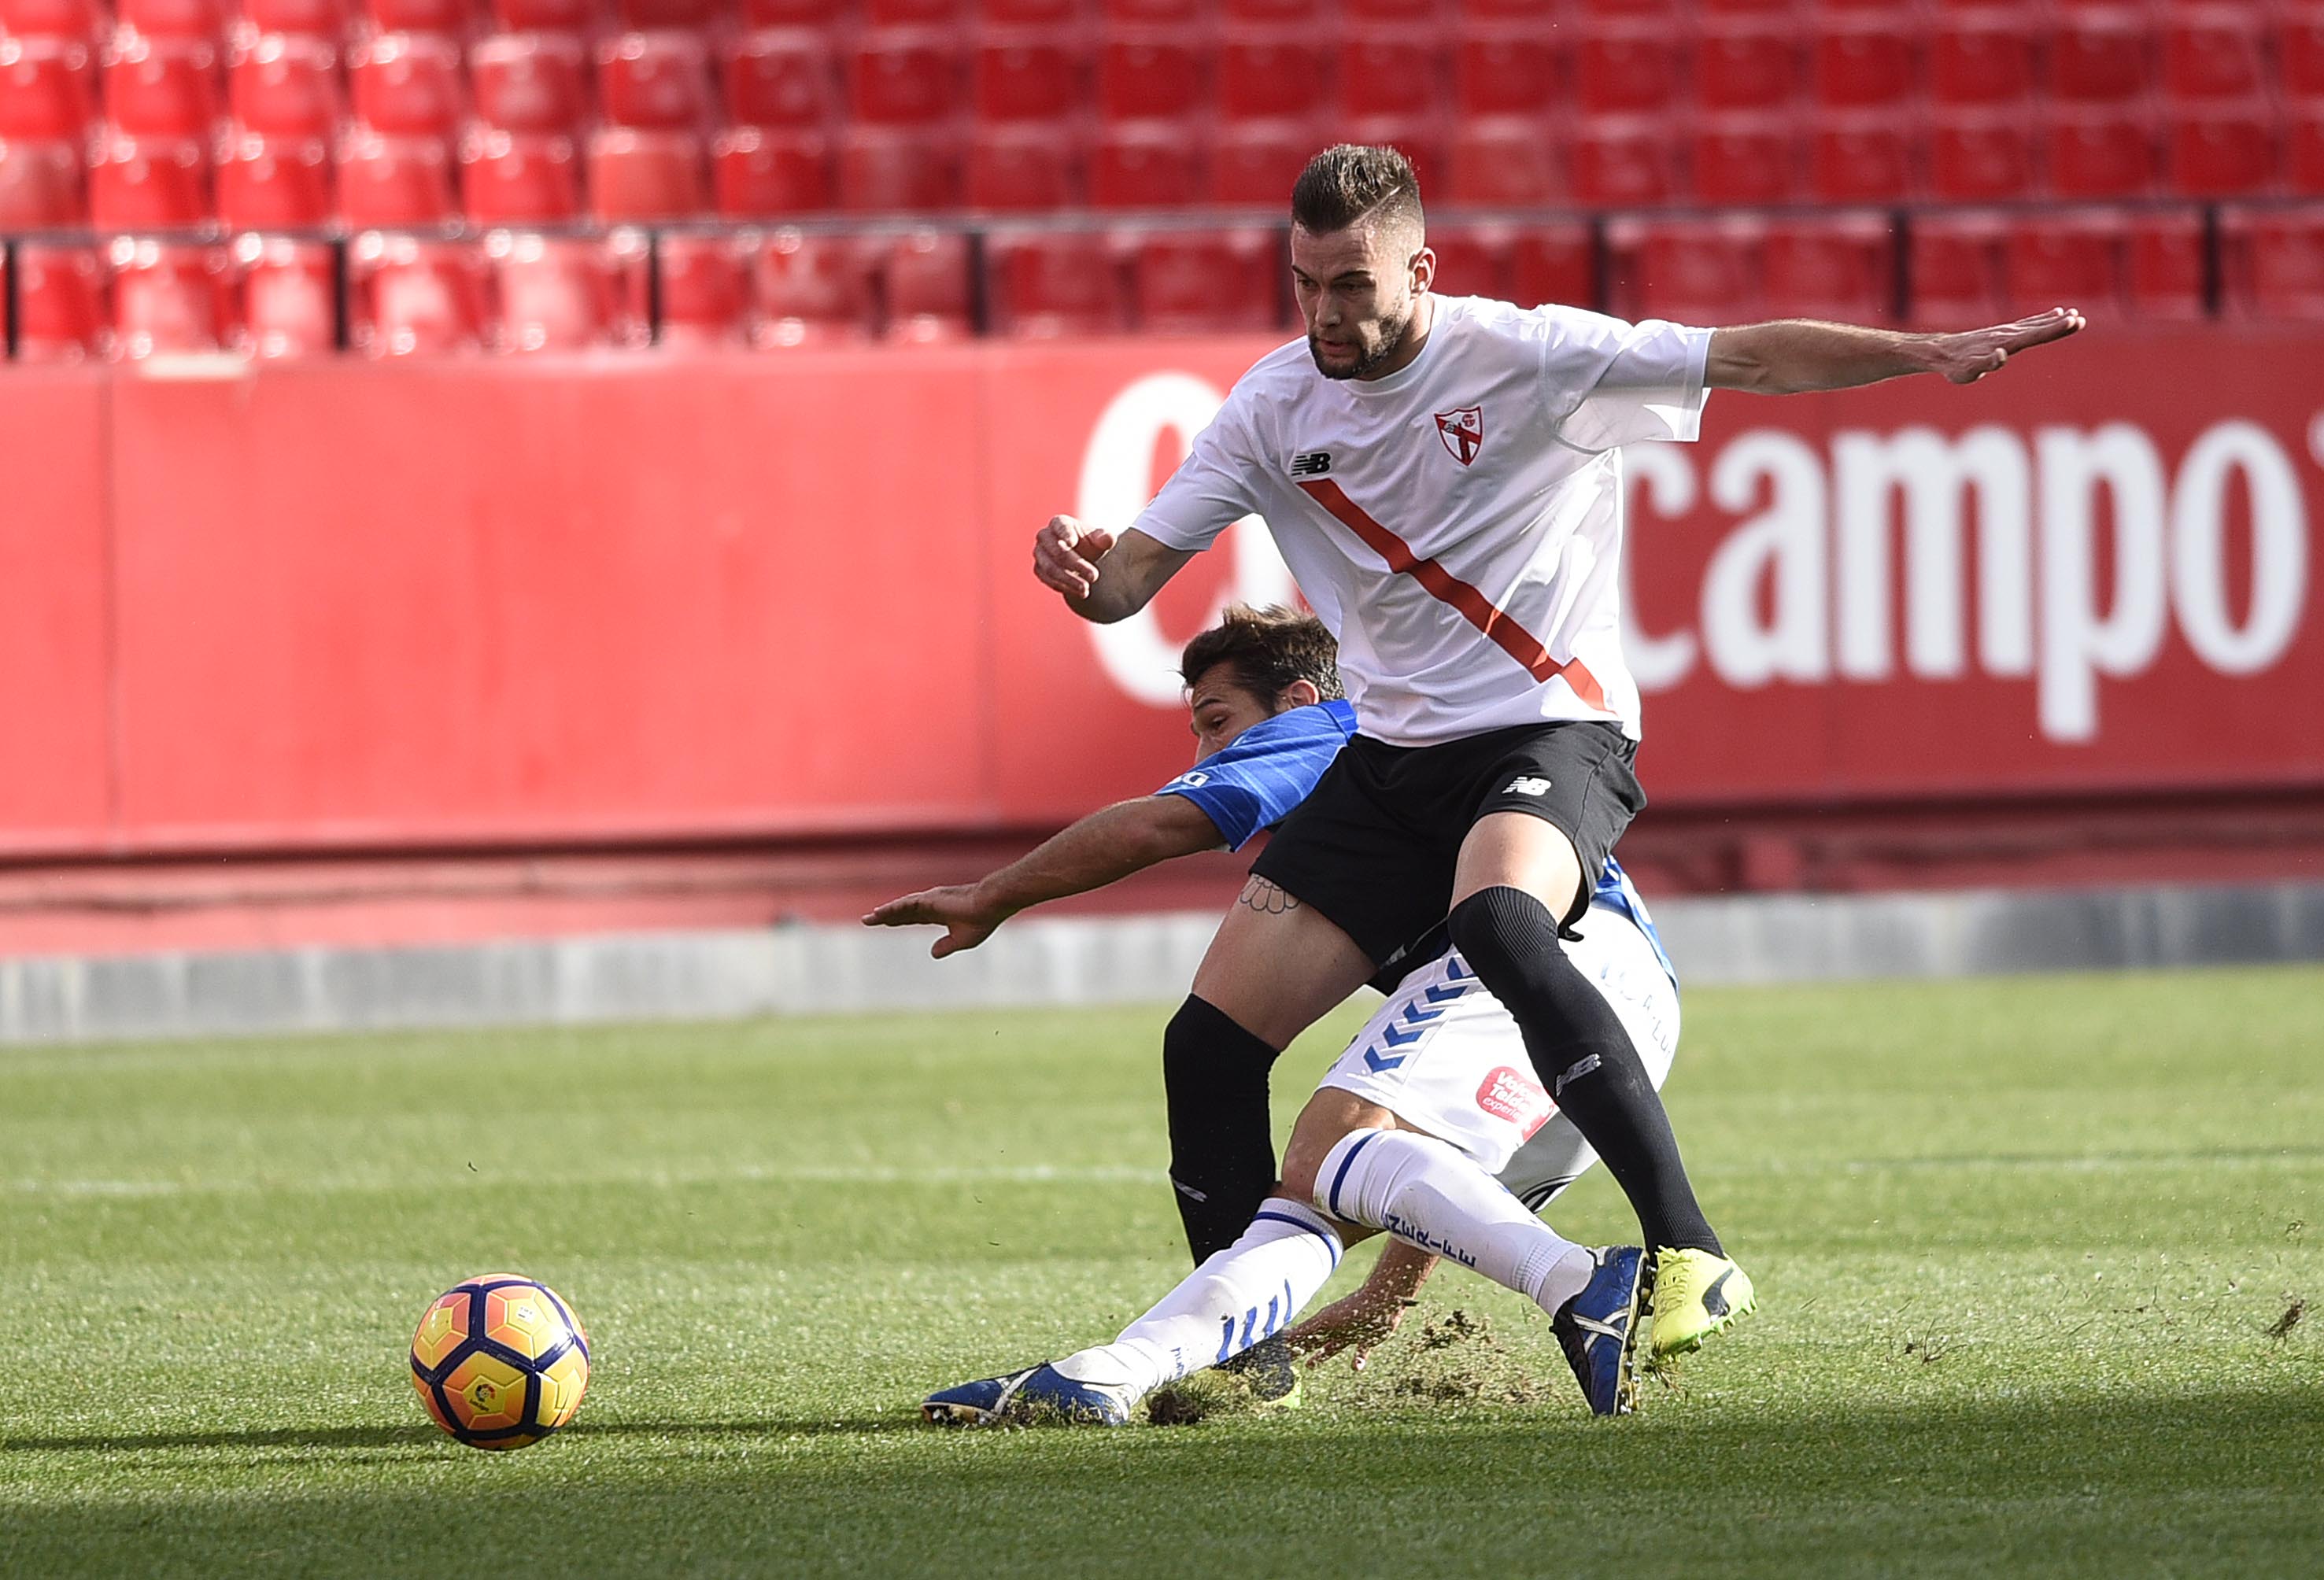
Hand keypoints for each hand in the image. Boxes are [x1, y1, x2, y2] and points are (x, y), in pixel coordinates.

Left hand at [861, 884, 1006, 957]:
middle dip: (886, 916)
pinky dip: (892, 909)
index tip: (885, 923)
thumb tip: (932, 953)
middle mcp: (931, 905)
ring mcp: (929, 901)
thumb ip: (946, 946)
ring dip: (884, 913)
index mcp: (938, 914)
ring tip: (868, 919)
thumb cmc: (981, 921)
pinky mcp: (929, 900)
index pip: (912, 917)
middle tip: (868, 920)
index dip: (898, 920)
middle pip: (903, 912)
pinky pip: (906, 905)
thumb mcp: (962, 940)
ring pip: (901, 907)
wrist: (990, 906)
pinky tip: (879, 913)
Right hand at [1033, 515, 1115, 601]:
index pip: (1060, 526)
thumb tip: (1108, 538)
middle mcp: (1045, 536)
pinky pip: (1048, 579)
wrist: (1083, 559)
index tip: (1073, 542)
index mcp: (1059, 522)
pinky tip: (1079, 593)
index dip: (1065, 533)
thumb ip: (1105, 537)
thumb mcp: (1101, 540)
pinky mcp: (1039, 569)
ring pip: (1050, 568)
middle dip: (1076, 564)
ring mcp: (1040, 553)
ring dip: (1069, 580)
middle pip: (1057, 551)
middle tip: (1094, 576)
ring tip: (1086, 589)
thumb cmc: (1091, 544)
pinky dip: (1064, 587)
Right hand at [1282, 1282, 1417, 1372]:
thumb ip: (1304, 1333)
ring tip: (1310, 1365)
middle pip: (1314, 1342)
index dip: (1292, 1344)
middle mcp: (1335, 1328)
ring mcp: (1351, 1333)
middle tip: (1291, 1358)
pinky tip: (1355, 1367)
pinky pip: (1360, 1352)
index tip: (1280, 1353)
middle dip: (1302, 1350)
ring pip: (1332, 1347)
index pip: (1303, 1335)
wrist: (1382, 1302)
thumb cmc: (1351, 1311)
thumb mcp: (1324, 1324)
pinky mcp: (1367, 1339)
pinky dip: (1357, 1361)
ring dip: (1321, 1356)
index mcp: (1323, 1323)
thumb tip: (1282, 1339)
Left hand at [1927, 307, 2084, 383]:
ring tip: (2073, 314)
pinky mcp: (2003, 333)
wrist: (1941, 352)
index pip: (2034, 336)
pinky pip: (2027, 324)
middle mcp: (2007, 335)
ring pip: (2035, 324)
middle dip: (2059, 325)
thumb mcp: (1967, 371)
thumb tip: (2001, 355)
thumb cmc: (1955, 366)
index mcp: (2004, 343)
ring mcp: (2006, 332)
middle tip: (2080, 319)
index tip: (2073, 321)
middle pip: (2038, 328)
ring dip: (2054, 320)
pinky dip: (2042, 319)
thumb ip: (1984, 364)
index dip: (2054, 329)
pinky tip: (2054, 313)